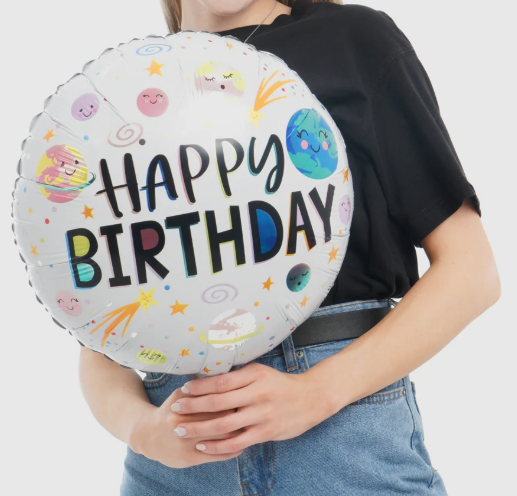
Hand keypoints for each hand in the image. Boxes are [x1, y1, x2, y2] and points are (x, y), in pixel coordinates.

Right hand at [128, 387, 245, 467]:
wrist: (149, 436)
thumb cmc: (172, 410)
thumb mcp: (180, 394)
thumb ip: (200, 386)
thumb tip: (225, 375)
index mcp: (181, 404)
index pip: (215, 399)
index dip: (232, 397)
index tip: (244, 394)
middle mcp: (181, 423)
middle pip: (219, 418)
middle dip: (237, 415)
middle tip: (250, 410)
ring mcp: (185, 442)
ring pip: (220, 438)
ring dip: (238, 433)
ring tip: (249, 426)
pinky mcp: (189, 458)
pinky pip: (217, 455)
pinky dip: (232, 450)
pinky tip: (241, 445)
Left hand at [169, 362, 330, 454]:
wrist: (310, 398)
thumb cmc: (280, 384)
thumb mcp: (260, 372)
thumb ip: (238, 376)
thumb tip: (209, 377)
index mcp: (254, 375)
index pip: (220, 381)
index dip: (199, 386)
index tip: (183, 389)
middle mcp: (257, 394)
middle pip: (218, 402)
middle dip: (193, 407)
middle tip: (175, 409)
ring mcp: (261, 414)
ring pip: (224, 424)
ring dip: (199, 428)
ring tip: (181, 429)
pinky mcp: (266, 432)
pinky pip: (236, 442)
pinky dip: (217, 445)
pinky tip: (202, 445)